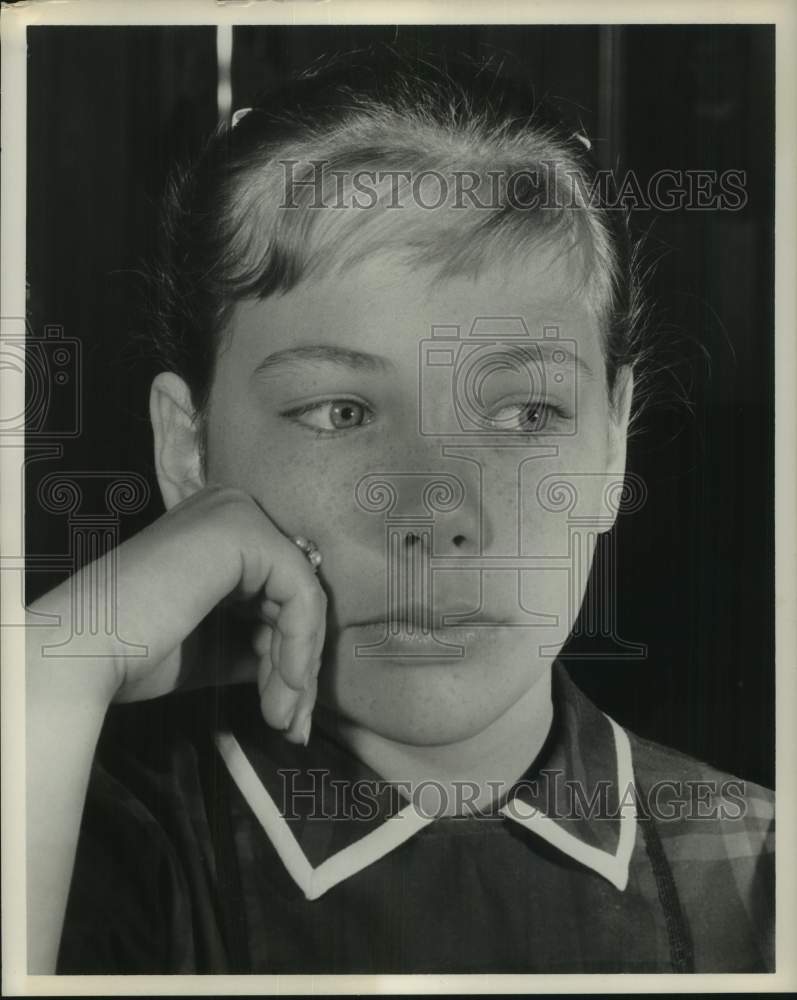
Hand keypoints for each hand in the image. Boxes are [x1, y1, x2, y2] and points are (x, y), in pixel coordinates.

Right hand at [34, 485, 327, 742]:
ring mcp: (236, 514)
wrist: (81, 655)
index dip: (289, 655)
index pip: (278, 593)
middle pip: (293, 594)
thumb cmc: (134, 653)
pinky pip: (300, 593)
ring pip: (303, 598)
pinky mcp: (242, 531)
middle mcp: (230, 508)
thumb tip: (299, 669)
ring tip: (284, 719)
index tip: (288, 712)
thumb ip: (256, 643)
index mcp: (218, 530)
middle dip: (298, 666)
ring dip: (298, 668)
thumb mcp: (214, 646)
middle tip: (294, 724)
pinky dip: (299, 647)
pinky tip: (283, 689)